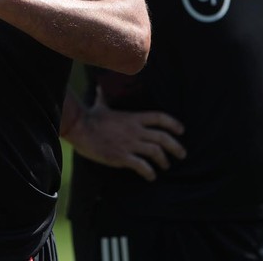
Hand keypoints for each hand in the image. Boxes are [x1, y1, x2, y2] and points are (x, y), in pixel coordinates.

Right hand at [66, 87, 185, 180]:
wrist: (79, 128)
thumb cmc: (90, 117)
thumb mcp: (100, 105)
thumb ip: (104, 97)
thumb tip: (99, 86)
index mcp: (133, 117)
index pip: (159, 118)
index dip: (173, 123)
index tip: (181, 130)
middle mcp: (135, 130)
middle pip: (163, 137)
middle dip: (176, 147)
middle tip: (182, 154)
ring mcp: (129, 144)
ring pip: (156, 152)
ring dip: (164, 161)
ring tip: (165, 166)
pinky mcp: (121, 156)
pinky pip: (142, 166)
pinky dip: (149, 173)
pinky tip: (150, 176)